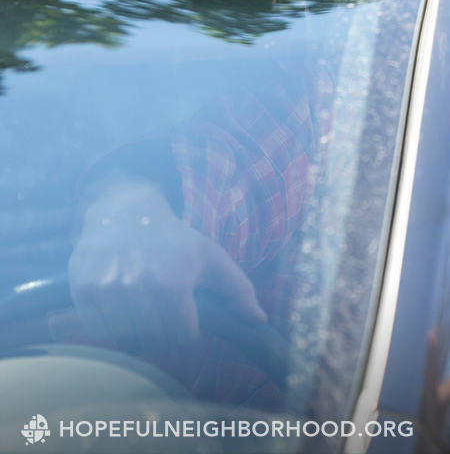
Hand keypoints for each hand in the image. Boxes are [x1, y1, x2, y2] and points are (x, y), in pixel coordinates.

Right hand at [68, 177, 266, 352]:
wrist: (125, 215)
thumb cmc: (176, 241)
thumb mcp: (213, 258)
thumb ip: (240, 291)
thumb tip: (260, 321)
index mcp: (174, 285)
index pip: (183, 337)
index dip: (189, 333)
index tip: (187, 322)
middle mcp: (138, 289)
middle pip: (155, 339)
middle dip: (164, 334)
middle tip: (165, 316)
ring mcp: (107, 291)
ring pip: (127, 338)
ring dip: (137, 331)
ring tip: (144, 309)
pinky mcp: (83, 291)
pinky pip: (99, 329)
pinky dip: (111, 325)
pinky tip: (122, 305)